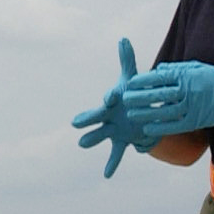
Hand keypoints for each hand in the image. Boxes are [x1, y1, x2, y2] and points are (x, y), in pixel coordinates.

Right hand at [70, 38, 149, 177]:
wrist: (138, 112)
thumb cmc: (131, 94)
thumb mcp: (131, 78)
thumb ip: (127, 59)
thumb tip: (123, 38)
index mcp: (111, 101)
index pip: (108, 99)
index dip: (110, 97)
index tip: (111, 97)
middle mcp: (107, 116)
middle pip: (95, 118)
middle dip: (87, 120)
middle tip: (75, 123)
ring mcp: (112, 130)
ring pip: (100, 135)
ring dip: (92, 139)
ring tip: (82, 144)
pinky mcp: (121, 141)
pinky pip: (116, 154)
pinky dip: (112, 164)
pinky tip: (107, 175)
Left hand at [120, 61, 213, 144]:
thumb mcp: (197, 67)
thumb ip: (176, 69)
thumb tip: (158, 69)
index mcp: (187, 76)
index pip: (160, 78)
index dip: (144, 81)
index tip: (130, 83)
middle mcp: (188, 91)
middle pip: (159, 95)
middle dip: (141, 97)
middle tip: (125, 99)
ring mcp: (192, 107)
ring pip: (164, 112)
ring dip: (146, 114)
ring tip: (131, 115)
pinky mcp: (195, 121)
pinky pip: (174, 126)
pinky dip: (160, 128)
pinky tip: (147, 129)